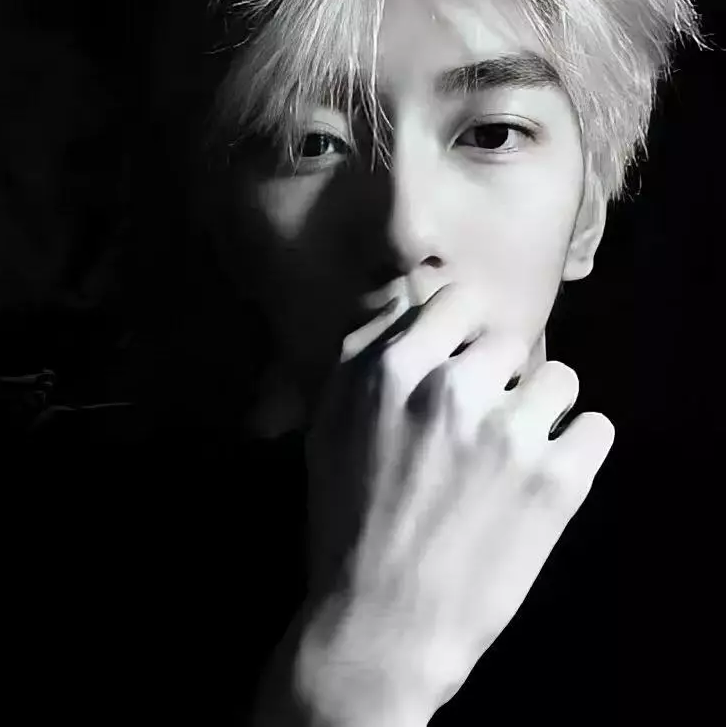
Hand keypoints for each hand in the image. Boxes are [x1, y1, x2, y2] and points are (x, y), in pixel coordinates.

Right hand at [298, 284, 614, 721]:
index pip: (458, 300)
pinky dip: (577, 448)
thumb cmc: (345, 524)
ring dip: (543, 408)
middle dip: (500, 375)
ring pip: (561, 378)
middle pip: (511, 341)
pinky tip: (548, 474)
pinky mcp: (558, 481)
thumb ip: (361, 358)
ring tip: (518, 448)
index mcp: (392, 371)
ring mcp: (509, 433)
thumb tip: (405, 303)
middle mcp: (452, 389)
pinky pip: (596, 428)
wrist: (383, 622)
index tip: (464, 360)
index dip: (464, 331)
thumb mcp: (327, 428)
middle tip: (484, 419)